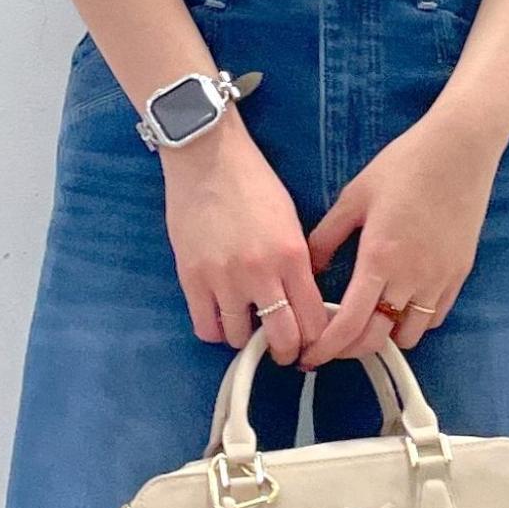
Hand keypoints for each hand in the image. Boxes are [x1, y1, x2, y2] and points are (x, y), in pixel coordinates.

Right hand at [161, 118, 328, 363]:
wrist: (206, 155)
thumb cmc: (251, 181)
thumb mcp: (290, 221)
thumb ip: (297, 263)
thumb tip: (301, 302)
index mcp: (291, 256)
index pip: (313, 319)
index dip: (316, 340)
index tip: (311, 344)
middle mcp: (259, 273)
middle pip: (282, 338)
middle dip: (287, 352)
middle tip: (284, 350)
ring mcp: (223, 279)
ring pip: (240, 338)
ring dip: (247, 338)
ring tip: (247, 326)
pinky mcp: (192, 278)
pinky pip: (206, 328)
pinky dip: (216, 331)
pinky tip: (222, 319)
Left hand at [300, 109, 504, 366]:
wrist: (461, 147)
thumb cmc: (405, 165)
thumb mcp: (354, 197)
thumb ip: (326, 237)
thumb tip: (309, 270)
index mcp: (379, 258)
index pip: (350, 323)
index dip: (326, 348)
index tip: (310, 356)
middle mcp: (411, 277)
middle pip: (378, 339)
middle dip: (351, 349)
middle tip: (334, 342)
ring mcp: (439, 279)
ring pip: (410, 335)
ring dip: (385, 336)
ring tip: (369, 321)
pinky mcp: (459, 274)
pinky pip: (434, 317)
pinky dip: (414, 321)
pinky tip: (400, 305)